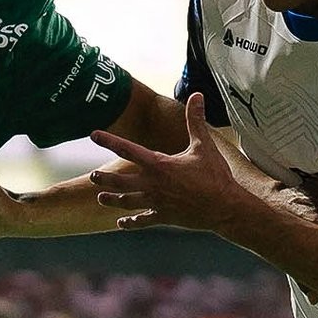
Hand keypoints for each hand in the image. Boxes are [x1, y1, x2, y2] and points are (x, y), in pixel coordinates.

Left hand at [90, 93, 261, 235]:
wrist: (224, 207)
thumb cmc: (215, 176)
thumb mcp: (204, 145)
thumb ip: (195, 120)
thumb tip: (197, 95)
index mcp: (159, 165)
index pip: (127, 150)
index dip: (109, 141)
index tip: (94, 134)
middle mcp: (152, 184)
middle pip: (120, 181)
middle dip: (104, 179)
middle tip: (93, 176)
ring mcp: (156, 202)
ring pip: (127, 202)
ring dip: (112, 200)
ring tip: (100, 198)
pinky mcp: (163, 217)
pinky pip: (142, 220)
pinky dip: (130, 222)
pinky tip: (120, 222)